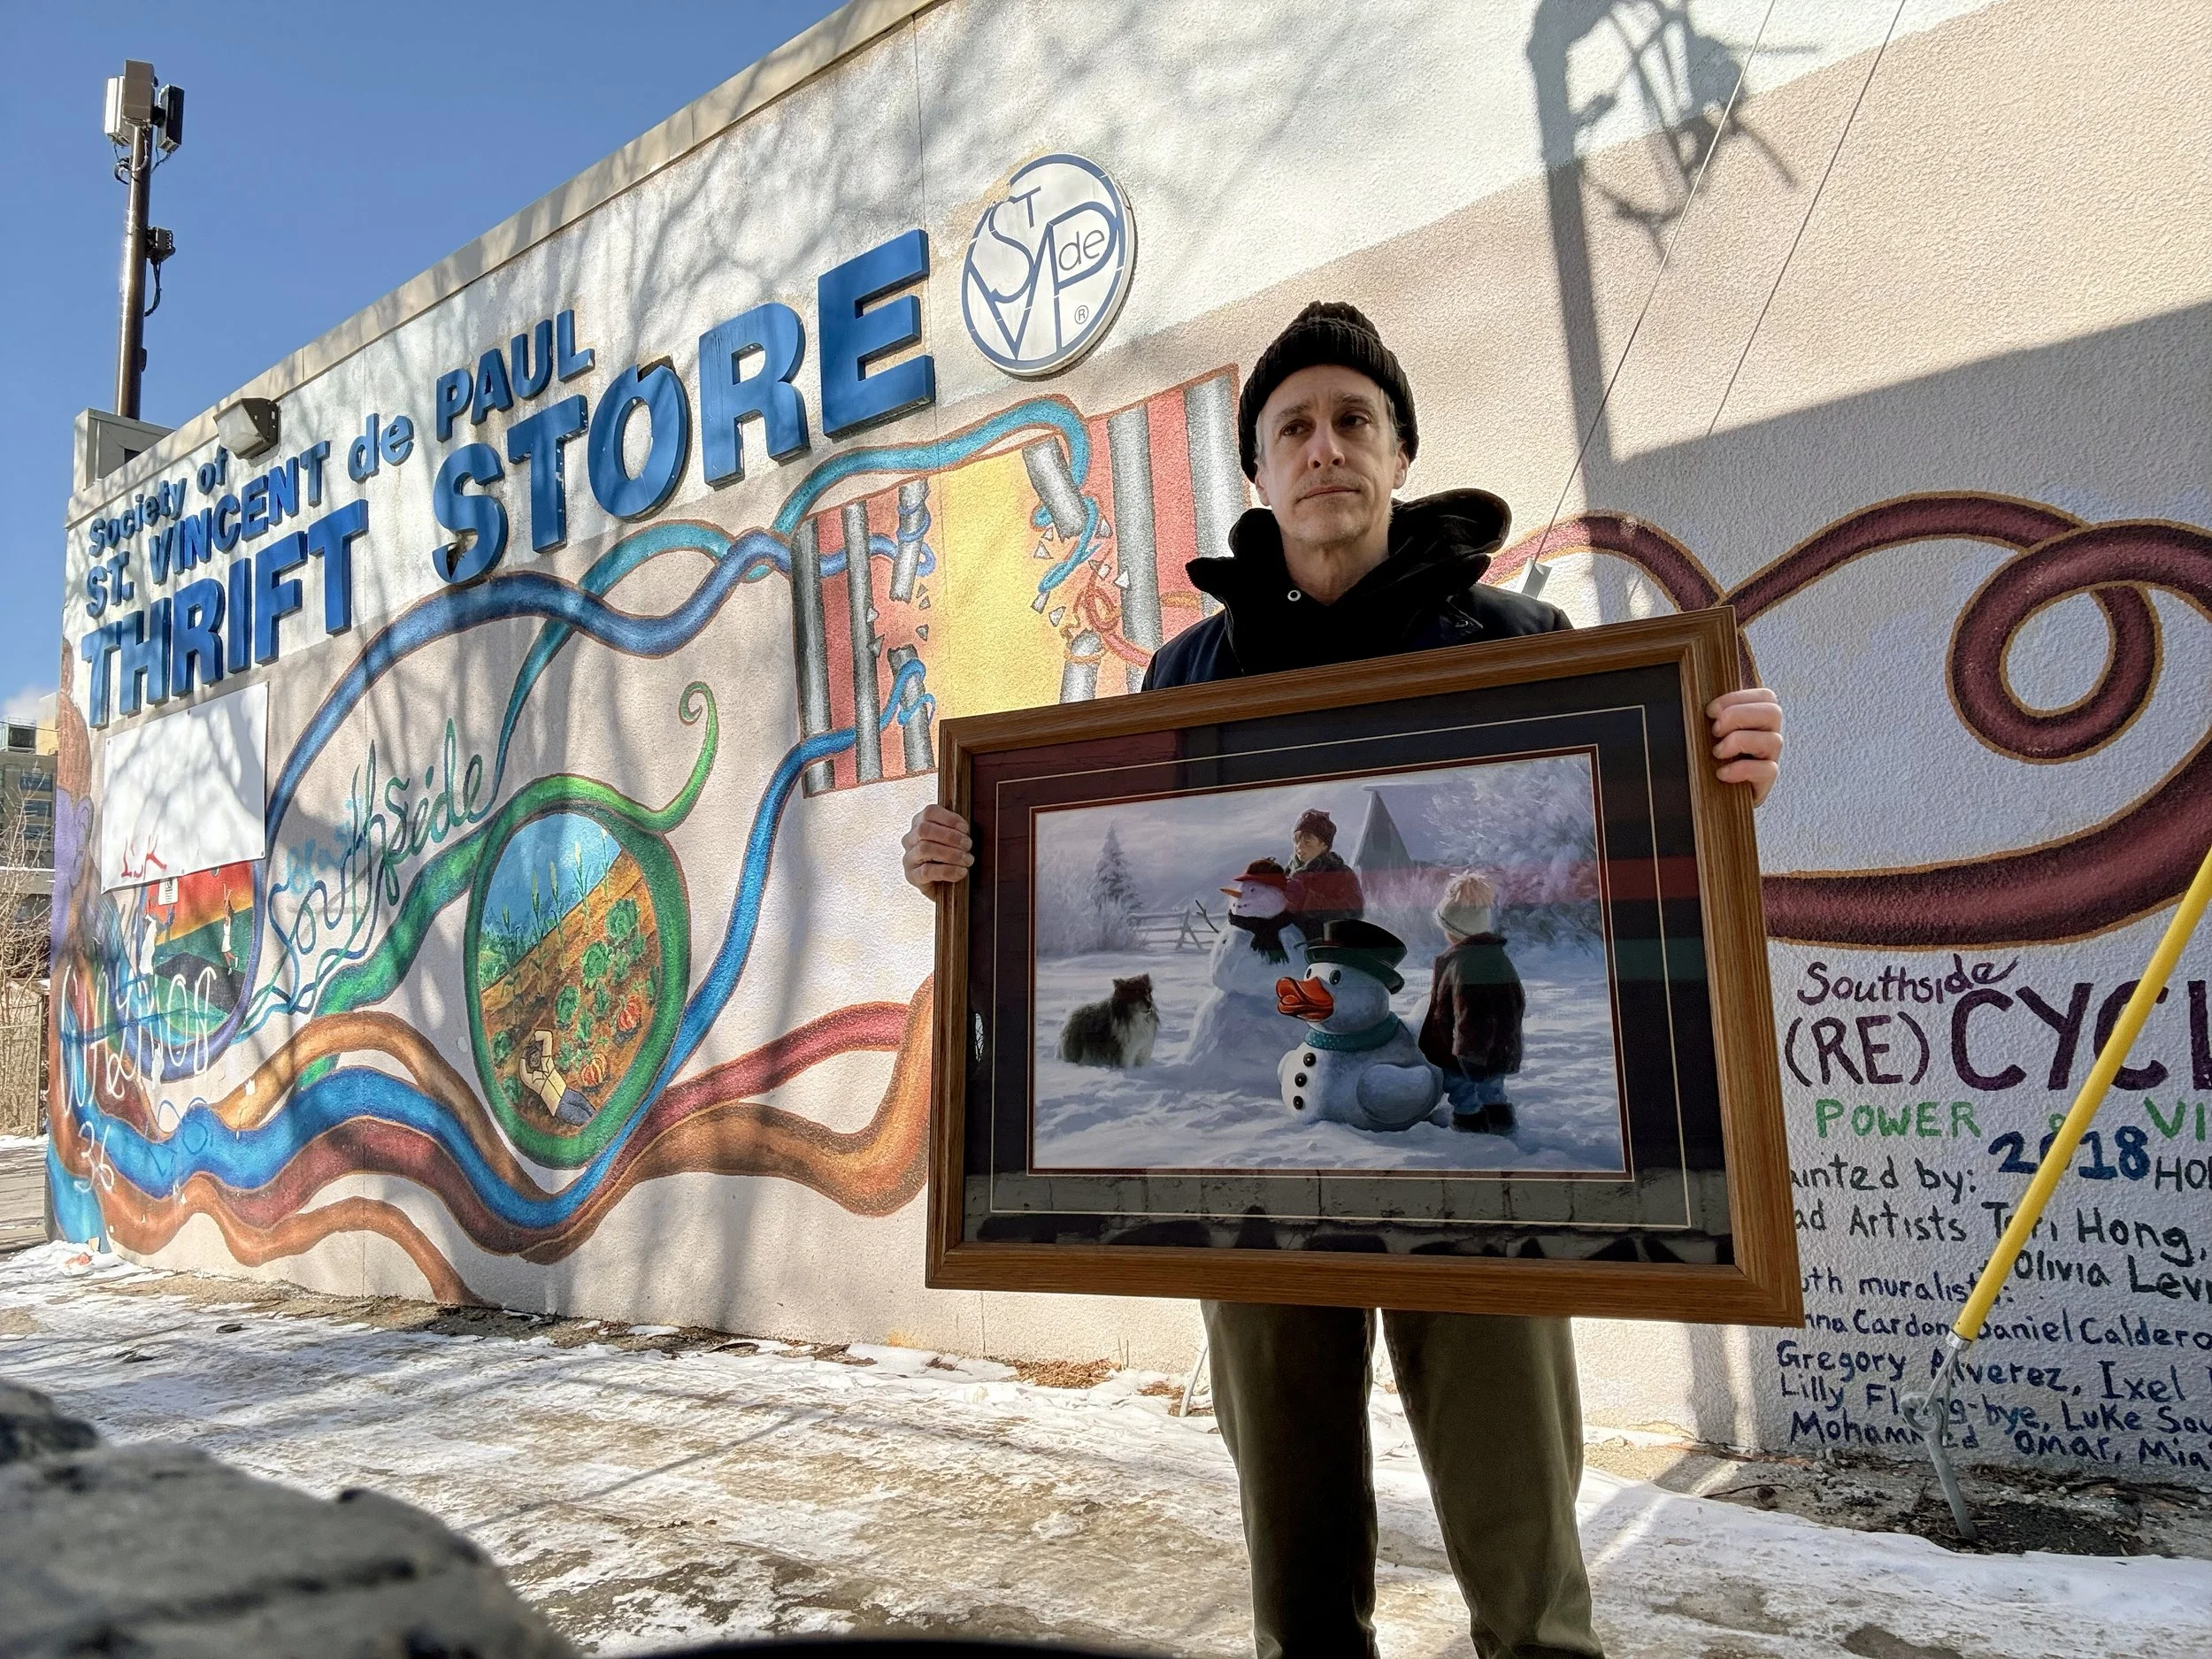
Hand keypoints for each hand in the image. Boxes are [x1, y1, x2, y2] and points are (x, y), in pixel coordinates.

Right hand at [903, 803, 972, 892]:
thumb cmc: (950, 859)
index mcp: (919, 824)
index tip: (965, 827)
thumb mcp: (953, 841)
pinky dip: (948, 871)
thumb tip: (965, 828)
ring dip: (951, 854)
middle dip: (950, 836)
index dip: (948, 818)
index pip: (929, 812)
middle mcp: (910, 839)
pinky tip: (961, 872)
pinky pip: (927, 871)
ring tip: (967, 860)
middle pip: (925, 829)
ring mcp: (909, 858)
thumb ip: (956, 830)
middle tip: (968, 845)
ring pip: (925, 849)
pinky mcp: (912, 876)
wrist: (945, 887)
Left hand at [1709, 688, 1782, 806]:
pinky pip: (1768, 770)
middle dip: (1739, 716)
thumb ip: (1714, 714)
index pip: (1765, 696)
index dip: (1737, 698)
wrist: (1708, 795)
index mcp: (1758, 718)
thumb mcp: (1707, 731)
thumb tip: (1702, 699)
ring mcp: (1770, 758)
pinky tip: (1722, 773)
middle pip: (1773, 712)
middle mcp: (1768, 735)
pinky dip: (1742, 769)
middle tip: (1715, 730)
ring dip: (1739, 741)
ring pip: (1773, 740)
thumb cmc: (1705, 756)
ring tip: (1717, 752)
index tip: (1710, 711)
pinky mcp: (1766, 781)